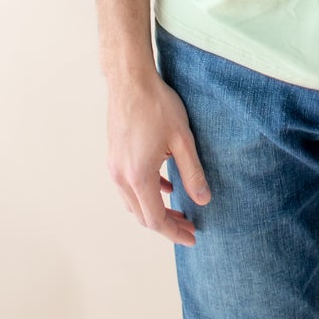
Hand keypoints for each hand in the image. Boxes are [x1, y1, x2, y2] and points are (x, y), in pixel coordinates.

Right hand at [106, 72, 212, 245]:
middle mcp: (121, 176)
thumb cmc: (157, 106)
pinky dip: (147, 193)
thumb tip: (204, 201)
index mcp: (138, 176)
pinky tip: (165, 186)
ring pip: (134, 202)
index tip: (192, 237)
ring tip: (179, 210)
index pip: (155, 219)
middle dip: (167, 225)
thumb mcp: (183, 140)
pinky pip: (129, 186)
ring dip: (155, 210)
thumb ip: (193, 173)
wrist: (130, 80)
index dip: (174, 232)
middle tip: (190, 227)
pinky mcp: (114, 156)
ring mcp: (114, 166)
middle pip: (142, 215)